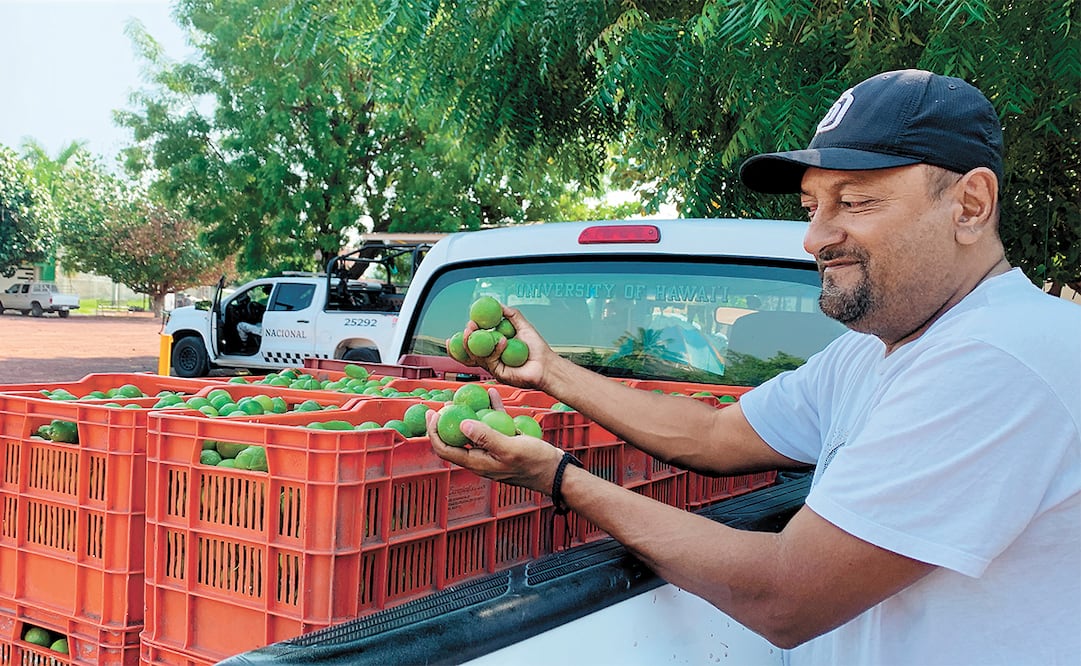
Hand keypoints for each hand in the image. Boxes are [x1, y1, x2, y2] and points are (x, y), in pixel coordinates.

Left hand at [427, 398, 564, 493]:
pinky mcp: (505, 443)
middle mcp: (481, 458)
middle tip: (448, 402)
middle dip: (449, 421)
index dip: (435, 433)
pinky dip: (491, 411)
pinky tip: (493, 396)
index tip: (433, 414)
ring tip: (468, 397)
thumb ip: (486, 437)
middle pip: (457, 440)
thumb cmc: (536, 463)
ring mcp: (493, 451)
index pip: (446, 450)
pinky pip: (493, 426)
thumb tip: (462, 425)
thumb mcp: (510, 448)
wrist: (557, 472)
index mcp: (478, 463)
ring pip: (475, 431)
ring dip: (470, 413)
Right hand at [456, 304, 552, 389]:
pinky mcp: (499, 374)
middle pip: (471, 351)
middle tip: (469, 326)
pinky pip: (491, 361)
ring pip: (477, 356)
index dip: (468, 335)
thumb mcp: (523, 326)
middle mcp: (492, 358)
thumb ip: (511, 315)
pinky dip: (496, 349)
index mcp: (494, 348)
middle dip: (466, 339)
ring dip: (474, 342)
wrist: (547, 365)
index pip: (476, 342)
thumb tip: (498, 305)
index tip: (468, 323)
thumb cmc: (537, 350)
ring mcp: (494, 367)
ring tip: (476, 329)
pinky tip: (503, 340)